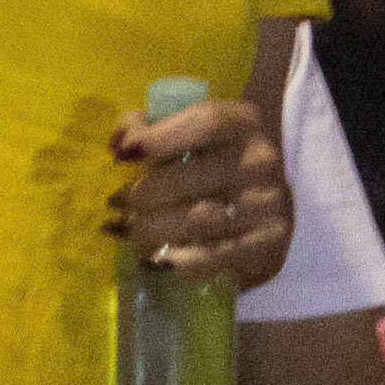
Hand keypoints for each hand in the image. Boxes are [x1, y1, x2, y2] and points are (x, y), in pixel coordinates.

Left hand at [110, 93, 293, 285]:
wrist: (267, 204)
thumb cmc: (215, 159)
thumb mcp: (192, 133)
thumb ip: (152, 127)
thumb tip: (117, 143)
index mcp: (243, 123)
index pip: (204, 123)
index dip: (158, 137)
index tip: (120, 155)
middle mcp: (262, 160)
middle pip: (186, 179)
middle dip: (139, 194)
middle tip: (114, 203)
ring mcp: (268, 204)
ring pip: (194, 221)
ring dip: (148, 229)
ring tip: (122, 229)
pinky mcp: (269, 243)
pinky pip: (213, 256)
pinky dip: (176, 261)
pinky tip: (151, 261)